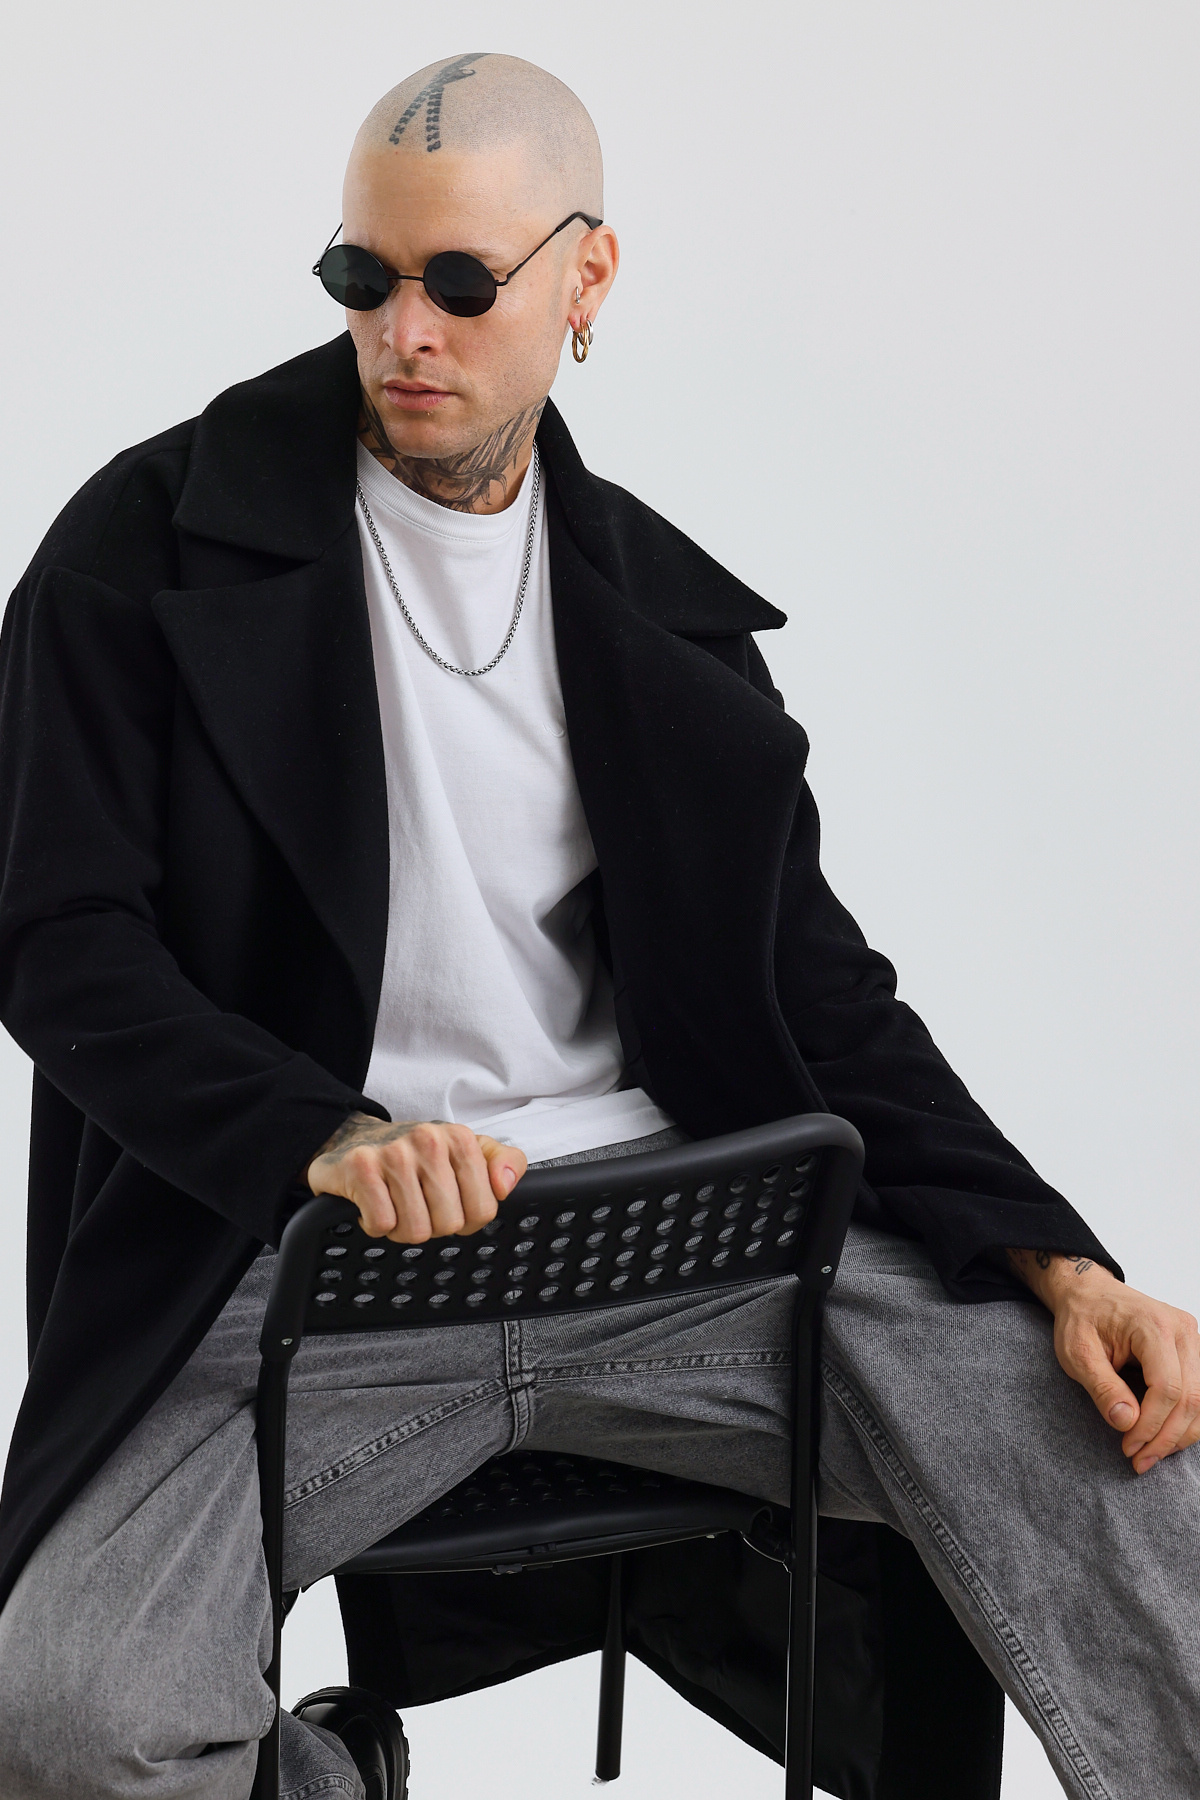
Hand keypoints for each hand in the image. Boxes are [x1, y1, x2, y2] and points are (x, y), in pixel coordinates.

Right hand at [306, 1113, 526, 1242]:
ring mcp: (394, 1153)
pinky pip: (382, 1224)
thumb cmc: (415, 1155)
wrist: (353, 1140)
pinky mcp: (361, 1167)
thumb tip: (505, 1186)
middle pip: (449, 1224)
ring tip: (396, 1205)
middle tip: (418, 1205)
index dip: (466, 1219)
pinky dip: (376, 1225)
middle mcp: (429, 1140)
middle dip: (433, 1225)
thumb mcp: (466, 1152)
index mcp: (460, 1138)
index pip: (483, 1210)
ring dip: (402, 1228)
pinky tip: (373, 1204)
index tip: (450, 1204)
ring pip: (415, 1230)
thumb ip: (504, 1163)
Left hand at [1008, 1248, 1199, 1474]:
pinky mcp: (1191, 1351)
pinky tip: (1162, 1437)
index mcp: (1152, 1325)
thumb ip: (1102, 1387)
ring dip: (1179, 1434)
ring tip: (1149, 1455)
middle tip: (1139, 1461)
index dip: (1151, 1425)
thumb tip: (1127, 1423)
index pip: (1167, 1388)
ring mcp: (1192, 1339)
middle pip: (1192, 1397)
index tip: (1128, 1447)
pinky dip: (1184, 1419)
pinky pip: (1199, 1393)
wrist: (1088, 1293)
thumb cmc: (1081, 1318)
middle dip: (1166, 1437)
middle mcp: (1182, 1330)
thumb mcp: (1077, 1352)